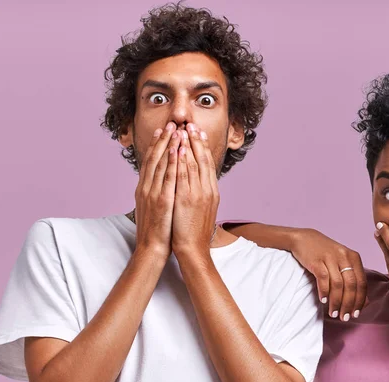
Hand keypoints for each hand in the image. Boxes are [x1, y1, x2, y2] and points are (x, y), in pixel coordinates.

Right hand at [134, 122, 181, 260]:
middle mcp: (146, 187)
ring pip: (160, 164)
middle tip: (170, 123)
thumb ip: (156, 192)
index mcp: (144, 189)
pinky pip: (167, 177)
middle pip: (154, 158)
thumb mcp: (154, 206)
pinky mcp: (162, 200)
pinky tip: (176, 150)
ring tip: (175, 129)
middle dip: (162, 139)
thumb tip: (162, 182)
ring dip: (168, 145)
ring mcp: (153, 193)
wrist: (152, 248)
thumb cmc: (157, 230)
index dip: (156, 145)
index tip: (163, 130)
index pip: (150, 162)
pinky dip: (171, 162)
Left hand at [171, 123, 218, 257]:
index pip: (208, 164)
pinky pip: (183, 175)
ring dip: (188, 145)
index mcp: (212, 192)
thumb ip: (201, 193)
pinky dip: (181, 160)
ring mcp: (198, 194)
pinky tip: (176, 148)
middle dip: (196, 141)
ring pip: (194, 164)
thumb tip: (197, 182)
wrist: (194, 249)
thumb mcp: (202, 209)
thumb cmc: (195, 232)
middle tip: (191, 125)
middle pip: (203, 160)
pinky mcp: (186, 199)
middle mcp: (207, 190)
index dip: (203, 147)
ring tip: (182, 130)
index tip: (198, 133)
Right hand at [291, 229, 367, 321]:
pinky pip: (323, 279)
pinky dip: (324, 292)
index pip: (362, 283)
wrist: (304, 239)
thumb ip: (354, 279)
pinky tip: (323, 301)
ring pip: (338, 284)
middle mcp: (344, 256)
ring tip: (333, 313)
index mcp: (354, 257)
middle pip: (351, 285)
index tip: (355, 314)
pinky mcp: (317, 260)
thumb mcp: (342, 262)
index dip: (360, 301)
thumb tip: (365, 302)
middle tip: (344, 317)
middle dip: (348, 304)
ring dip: (336, 302)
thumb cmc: (325, 253)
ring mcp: (330, 257)